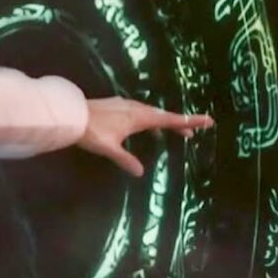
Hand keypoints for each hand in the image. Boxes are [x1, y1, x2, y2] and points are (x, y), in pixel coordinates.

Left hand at [77, 97, 213, 176]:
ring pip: (149, 113)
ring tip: (171, 131)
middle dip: (177, 123)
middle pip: (161, 115)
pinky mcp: (115, 105)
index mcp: (138, 117)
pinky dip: (148, 119)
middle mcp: (134, 108)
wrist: (69, 114)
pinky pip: (138, 111)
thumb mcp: (109, 148)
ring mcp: (124, 105)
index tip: (208, 120)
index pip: (169, 119)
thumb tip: (140, 172)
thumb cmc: (91, 131)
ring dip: (162, 121)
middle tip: (191, 133)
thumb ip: (126, 160)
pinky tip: (144, 127)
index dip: (188, 122)